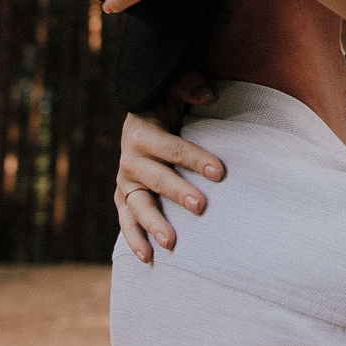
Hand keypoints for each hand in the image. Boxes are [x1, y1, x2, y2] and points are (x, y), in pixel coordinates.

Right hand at [114, 74, 224, 263]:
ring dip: (153, 225)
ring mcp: (126, 183)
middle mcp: (130, 159)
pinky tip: (147, 259)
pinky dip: (134, 240)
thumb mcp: (173, 88)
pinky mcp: (126, 199)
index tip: (220, 172)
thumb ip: (189, 86)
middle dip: (177, 192)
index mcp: (143, 133)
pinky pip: (127, 222)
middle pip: (155, 179)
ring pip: (138, 206)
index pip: (172, 148)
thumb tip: (207, 95)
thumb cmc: (166, 105)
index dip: (195, 158)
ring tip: (171, 243)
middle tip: (201, 206)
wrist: (143, 121)